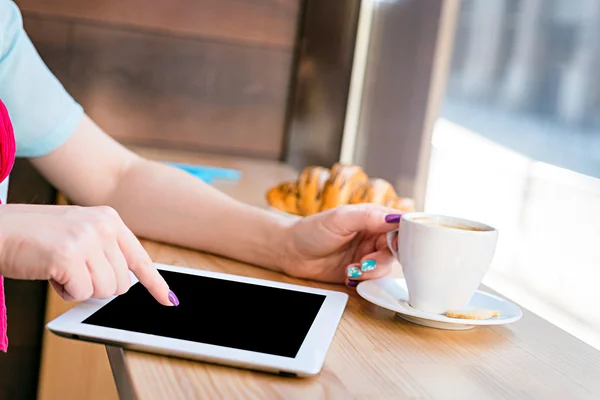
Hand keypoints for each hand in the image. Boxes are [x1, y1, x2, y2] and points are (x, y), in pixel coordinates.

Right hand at [0, 204, 175, 304]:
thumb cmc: (33, 236)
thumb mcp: (78, 233)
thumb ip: (104, 251)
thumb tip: (126, 282)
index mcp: (109, 219)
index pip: (140, 258)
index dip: (155, 283)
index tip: (169, 301)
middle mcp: (103, 226)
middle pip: (122, 283)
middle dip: (97, 286)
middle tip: (73, 271)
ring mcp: (88, 239)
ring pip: (105, 291)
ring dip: (80, 289)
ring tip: (60, 268)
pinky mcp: (69, 256)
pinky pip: (81, 294)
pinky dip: (64, 292)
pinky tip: (50, 273)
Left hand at [280, 204, 400, 286]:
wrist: (291, 252)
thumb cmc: (312, 230)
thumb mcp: (340, 219)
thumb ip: (368, 217)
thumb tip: (394, 219)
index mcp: (372, 216)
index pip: (400, 223)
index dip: (404, 234)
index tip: (396, 244)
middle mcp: (373, 234)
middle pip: (396, 247)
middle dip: (383, 257)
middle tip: (367, 260)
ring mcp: (368, 253)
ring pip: (386, 265)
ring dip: (372, 270)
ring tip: (353, 269)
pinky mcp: (361, 271)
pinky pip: (374, 278)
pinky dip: (364, 279)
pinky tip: (349, 275)